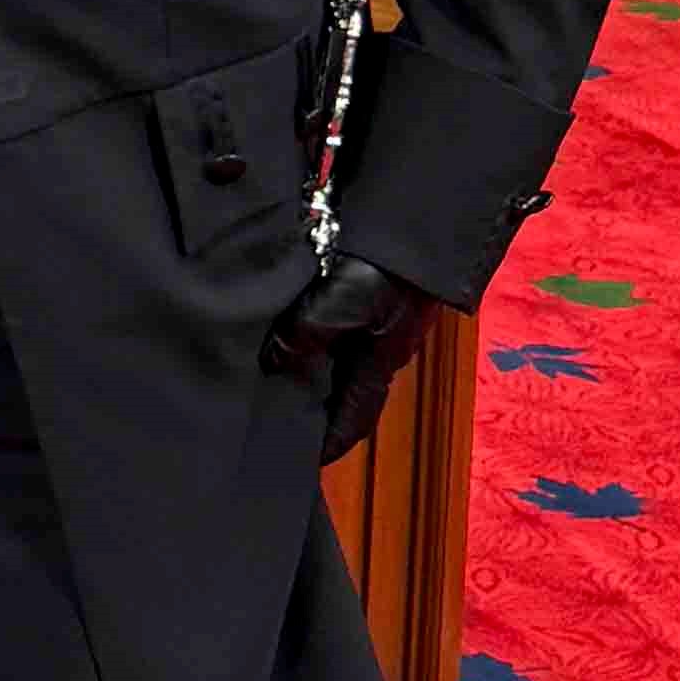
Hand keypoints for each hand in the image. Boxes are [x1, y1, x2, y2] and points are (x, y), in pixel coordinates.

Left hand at [263, 249, 443, 452]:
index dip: (330, 442)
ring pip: (335, 352)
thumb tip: (271, 363)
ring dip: (307, 359)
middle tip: (273, 410)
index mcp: (377, 365)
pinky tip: (282, 317)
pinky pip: (330, 318)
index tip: (304, 462)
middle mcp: (379, 347)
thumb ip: (303, 338)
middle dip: (314, 401)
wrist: (412, 218)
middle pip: (342, 387)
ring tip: (267, 364)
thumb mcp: (338, 308)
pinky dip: (308, 325)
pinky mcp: (366, 287)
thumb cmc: (383, 272)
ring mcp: (376, 318)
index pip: (353, 420)